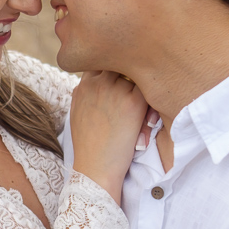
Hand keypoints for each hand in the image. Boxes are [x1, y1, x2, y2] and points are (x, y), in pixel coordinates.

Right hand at [70, 71, 147, 203]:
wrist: (96, 168)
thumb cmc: (89, 146)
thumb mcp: (77, 113)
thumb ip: (85, 93)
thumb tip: (91, 81)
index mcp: (83, 86)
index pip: (100, 60)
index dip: (113, 68)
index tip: (120, 82)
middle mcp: (97, 83)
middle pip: (121, 64)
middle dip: (130, 76)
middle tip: (133, 99)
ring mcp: (115, 89)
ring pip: (137, 76)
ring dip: (141, 92)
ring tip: (140, 118)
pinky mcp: (133, 101)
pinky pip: (149, 90)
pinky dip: (151, 107)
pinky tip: (145, 125)